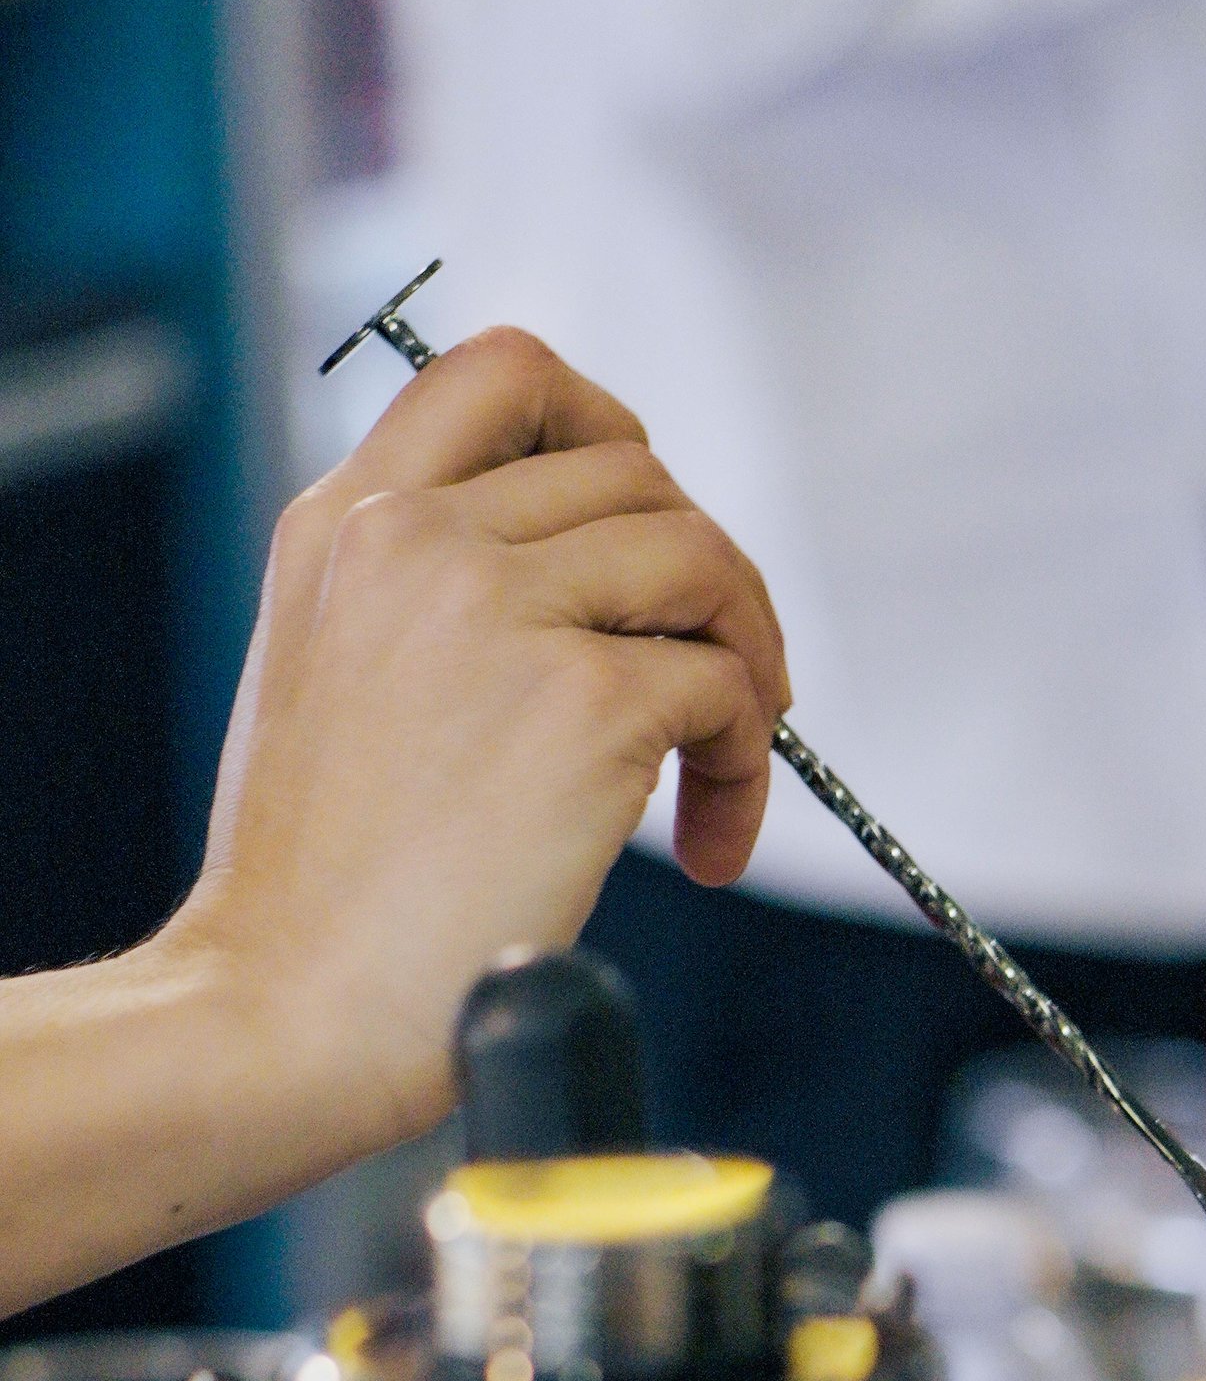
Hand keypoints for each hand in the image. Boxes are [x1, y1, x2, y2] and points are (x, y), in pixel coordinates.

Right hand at [174, 329, 789, 1164]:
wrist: (283, 1007)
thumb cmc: (320, 889)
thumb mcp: (336, 673)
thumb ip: (434, 593)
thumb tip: (604, 573)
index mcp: (344, 520)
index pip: (507, 372)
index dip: (610, 428)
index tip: (645, 527)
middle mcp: (416, 539)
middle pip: (639, 474)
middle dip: (701, 580)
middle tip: (709, 690)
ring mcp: (499, 610)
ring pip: (703, 560)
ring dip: (745, 663)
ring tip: (719, 767)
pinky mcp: (583, 703)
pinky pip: (729, 687)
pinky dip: (747, 765)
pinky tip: (710, 846)